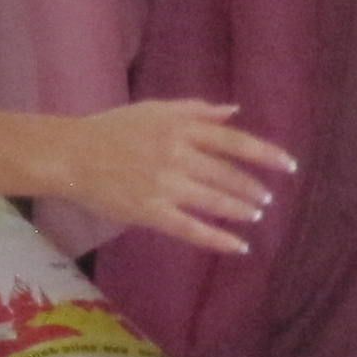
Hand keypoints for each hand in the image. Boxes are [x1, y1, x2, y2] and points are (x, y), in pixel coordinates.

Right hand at [52, 100, 291, 257]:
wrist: (68, 156)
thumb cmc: (110, 129)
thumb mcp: (154, 109)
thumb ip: (195, 110)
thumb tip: (235, 112)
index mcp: (181, 129)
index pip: (234, 142)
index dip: (265, 155)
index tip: (289, 166)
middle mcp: (177, 156)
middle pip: (227, 174)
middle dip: (252, 188)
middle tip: (266, 198)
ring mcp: (164, 186)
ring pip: (214, 201)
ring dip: (240, 209)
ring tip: (255, 215)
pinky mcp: (149, 212)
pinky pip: (190, 228)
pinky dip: (217, 239)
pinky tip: (239, 246)